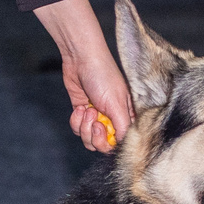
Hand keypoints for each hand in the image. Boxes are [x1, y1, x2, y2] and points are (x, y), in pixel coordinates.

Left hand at [33, 0, 135, 153]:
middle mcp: (112, 119)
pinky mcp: (82, 113)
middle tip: (94, 119)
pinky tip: (80, 107)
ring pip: (89, 140)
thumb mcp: (117, 104)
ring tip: (86, 110)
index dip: (110, 142)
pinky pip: (78, 129)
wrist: (81, 59)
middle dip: (95, 135)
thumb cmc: (103, 76)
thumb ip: (123, 127)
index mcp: (127, 117)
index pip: (121, 142)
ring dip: (84, 127)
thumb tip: (125, 145)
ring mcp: (97, 117)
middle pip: (103, 145)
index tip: (104, 128)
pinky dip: (76, 121)